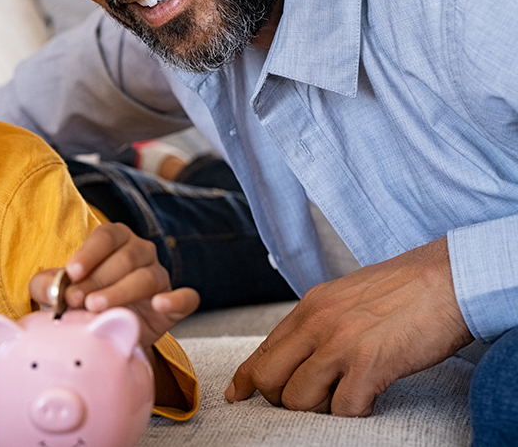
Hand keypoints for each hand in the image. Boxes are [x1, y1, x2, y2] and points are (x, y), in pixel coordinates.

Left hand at [30, 222, 199, 348]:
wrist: (106, 335)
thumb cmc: (80, 303)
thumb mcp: (57, 293)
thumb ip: (47, 285)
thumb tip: (51, 290)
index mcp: (115, 240)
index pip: (106, 236)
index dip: (89, 253)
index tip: (72, 274)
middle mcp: (141, 253)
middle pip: (124, 258)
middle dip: (98, 279)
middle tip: (77, 300)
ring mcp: (160, 276)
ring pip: (147, 277)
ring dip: (121, 292)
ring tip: (97, 308)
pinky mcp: (176, 304)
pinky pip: (185, 297)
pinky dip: (175, 299)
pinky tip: (159, 305)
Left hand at [225, 237, 472, 415]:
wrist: (453, 277)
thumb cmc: (408, 288)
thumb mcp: (347, 296)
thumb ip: (320, 321)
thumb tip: (300, 349)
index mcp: (310, 306)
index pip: (263, 350)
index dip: (247, 378)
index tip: (238, 394)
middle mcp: (317, 324)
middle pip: (269, 379)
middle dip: (279, 398)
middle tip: (307, 400)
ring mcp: (341, 344)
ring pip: (298, 400)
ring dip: (318, 409)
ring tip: (343, 398)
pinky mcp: (370, 364)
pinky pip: (343, 409)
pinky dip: (352, 413)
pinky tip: (368, 400)